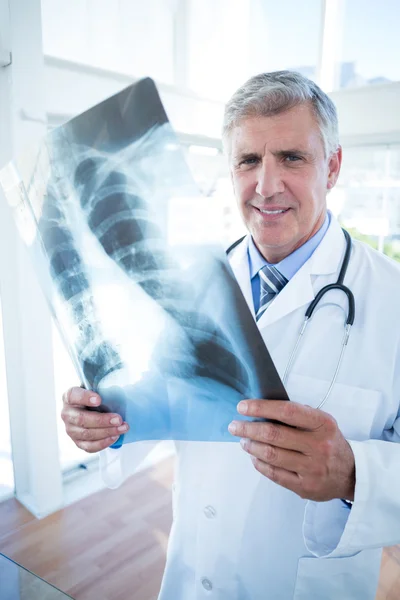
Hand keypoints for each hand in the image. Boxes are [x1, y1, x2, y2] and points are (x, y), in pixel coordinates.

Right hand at [61, 387, 128, 452]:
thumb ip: (102, 389)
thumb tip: (118, 393)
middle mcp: (67, 414)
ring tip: (122, 428)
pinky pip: (89, 446)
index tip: (99, 399)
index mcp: (69, 397)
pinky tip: (114, 437)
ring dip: (107, 432)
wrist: (91, 409)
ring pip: (86, 434)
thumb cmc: (95, 397)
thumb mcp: (96, 389)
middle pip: (81, 419)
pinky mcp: (78, 442)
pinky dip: (103, 443)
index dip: (85, 398)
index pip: (73, 396)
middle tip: (118, 419)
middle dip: (102, 420)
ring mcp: (70, 430)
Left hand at [228, 400, 354, 501]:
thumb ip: (297, 415)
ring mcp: (312, 468)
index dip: (261, 407)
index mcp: (323, 424)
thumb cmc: (329, 442)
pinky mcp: (305, 487)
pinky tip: (253, 456)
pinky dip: (259, 463)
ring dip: (251, 446)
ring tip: (242, 440)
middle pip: (274, 435)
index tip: (243, 407)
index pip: (287, 411)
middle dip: (249, 428)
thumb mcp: (322, 422)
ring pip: (271, 455)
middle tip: (235, 425)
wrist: (352, 473)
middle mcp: (319, 446)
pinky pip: (275, 473)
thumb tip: (263, 409)